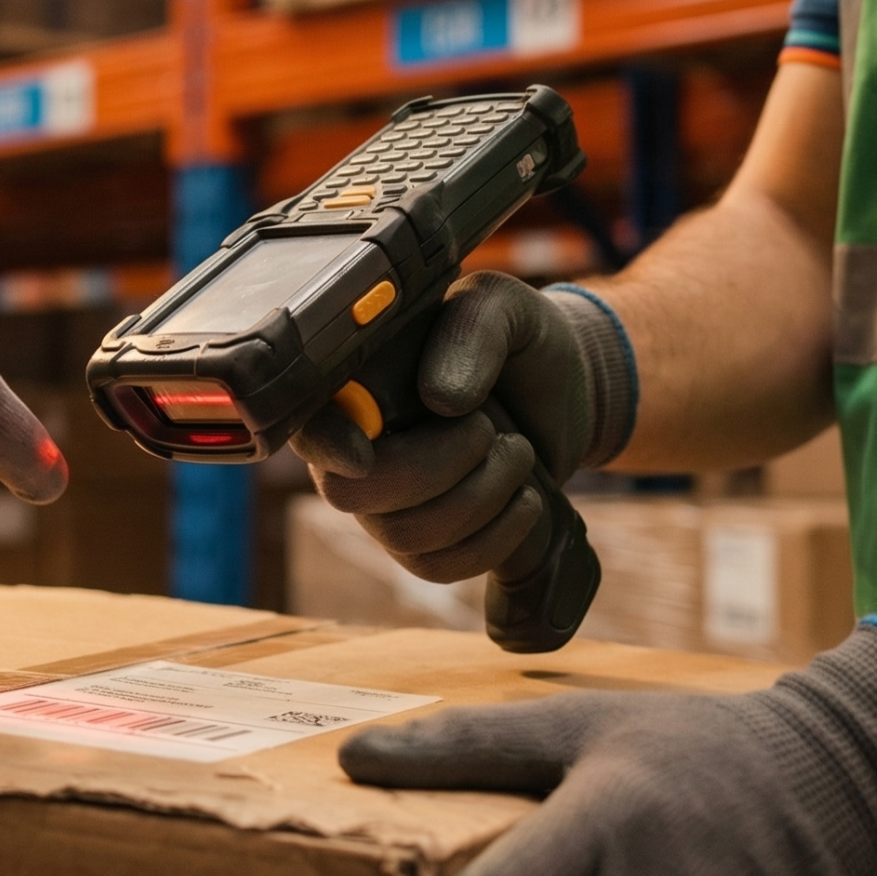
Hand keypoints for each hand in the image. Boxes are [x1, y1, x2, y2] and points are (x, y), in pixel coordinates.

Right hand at [292, 273, 629, 580]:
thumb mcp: (503, 309)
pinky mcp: (427, 543)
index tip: (365, 454)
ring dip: (479, 499)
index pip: (308, 422)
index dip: (327, 443)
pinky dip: (493, 540)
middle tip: (491, 428)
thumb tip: (439, 401)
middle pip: (349, 492)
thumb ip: (471, 332)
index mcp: (356, 382)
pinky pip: (438, 567)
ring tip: (520, 453)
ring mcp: (386, 504)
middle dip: (433, 469)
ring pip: (404, 536)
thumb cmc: (520, 341)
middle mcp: (356, 447)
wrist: (568, 392)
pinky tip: (524, 501)